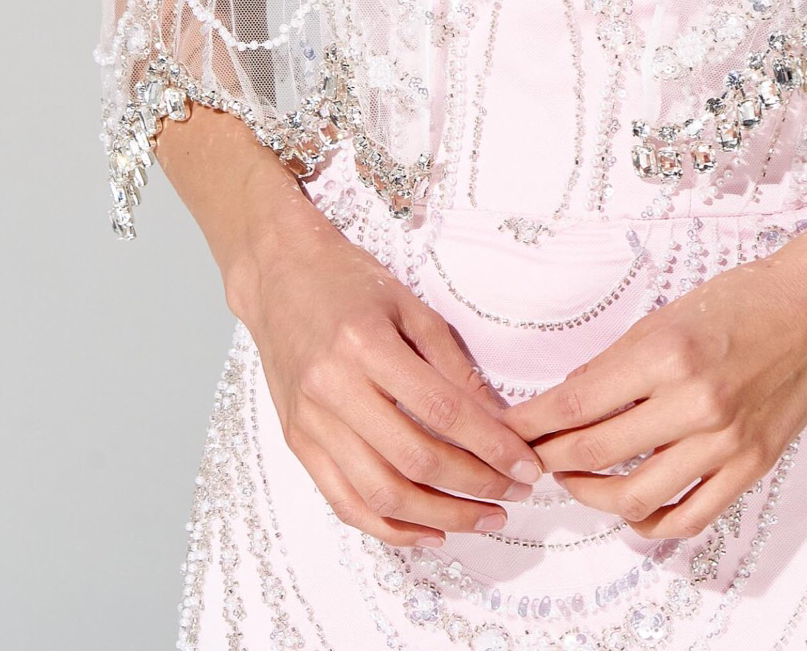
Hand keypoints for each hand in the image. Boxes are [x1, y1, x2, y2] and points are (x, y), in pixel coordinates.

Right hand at [234, 201, 543, 548]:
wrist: (280, 276)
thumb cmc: (348, 281)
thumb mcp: (409, 306)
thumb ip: (452, 365)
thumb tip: (499, 421)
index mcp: (366, 344)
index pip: (442, 411)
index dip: (491, 446)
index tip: (526, 465)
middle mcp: (334, 388)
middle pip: (414, 458)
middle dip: (474, 485)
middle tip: (514, 492)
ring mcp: (311, 422)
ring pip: (380, 493)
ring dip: (439, 516)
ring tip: (482, 517)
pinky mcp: (298, 443)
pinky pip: (345, 502)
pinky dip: (389, 527)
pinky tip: (429, 530)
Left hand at [499, 214, 806, 539]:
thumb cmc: (745, 299)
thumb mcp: (669, 314)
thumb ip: (618, 362)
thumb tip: (568, 400)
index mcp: (667, 354)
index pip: (576, 403)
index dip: (532, 422)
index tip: (509, 428)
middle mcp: (694, 402)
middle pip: (595, 452)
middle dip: (551, 457)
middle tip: (532, 454)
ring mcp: (724, 441)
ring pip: (634, 496)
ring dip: (590, 494)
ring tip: (575, 479)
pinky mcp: (749, 466)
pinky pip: (688, 516)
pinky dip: (650, 523)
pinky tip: (631, 511)